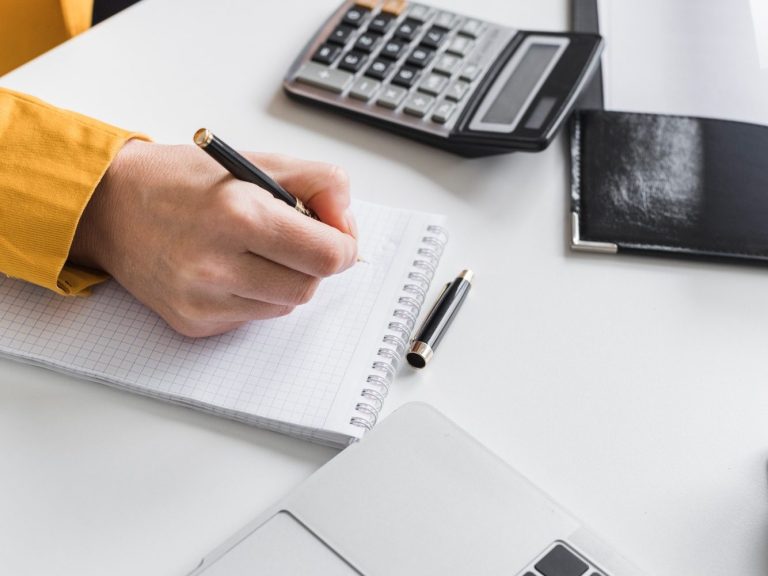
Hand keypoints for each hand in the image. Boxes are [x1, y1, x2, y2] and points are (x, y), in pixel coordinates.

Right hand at [69, 140, 357, 336]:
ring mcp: (202, 301)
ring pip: (283, 306)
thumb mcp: (253, 160)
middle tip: (291, 238)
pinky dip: (253, 295)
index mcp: (239, 215)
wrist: (110, 208)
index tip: (335, 234)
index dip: (343, 245)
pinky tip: (227, 268)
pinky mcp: (192, 323)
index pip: (328, 256)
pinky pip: (250, 318)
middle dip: (311, 263)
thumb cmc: (180, 181)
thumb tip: (347, 224)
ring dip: (283, 280)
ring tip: (253, 250)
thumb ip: (316, 183)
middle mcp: (217, 265)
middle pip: (309, 287)